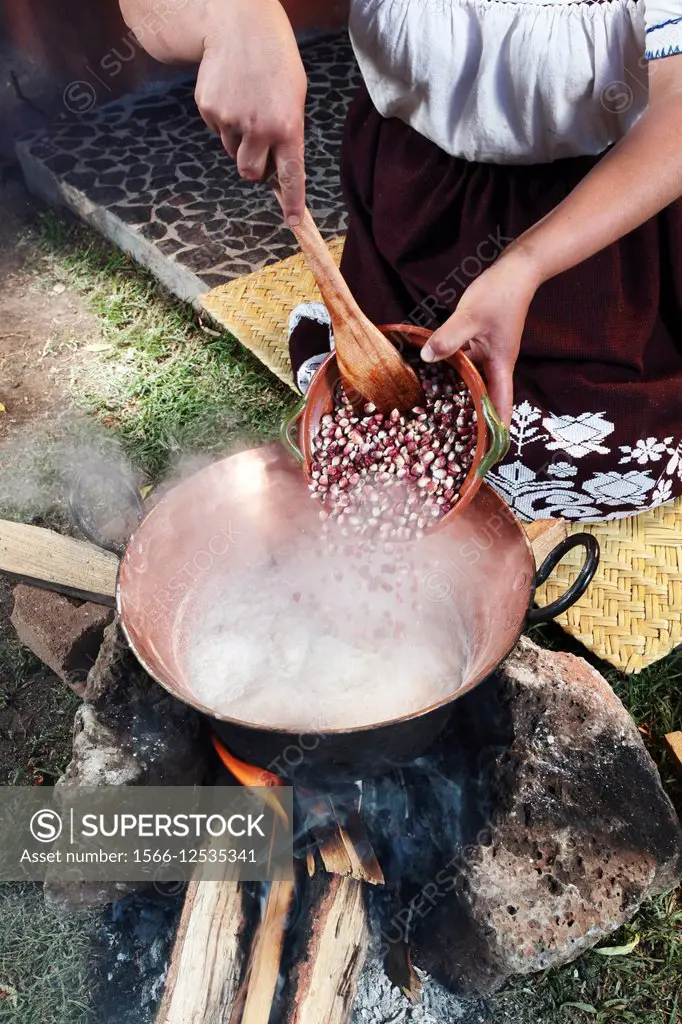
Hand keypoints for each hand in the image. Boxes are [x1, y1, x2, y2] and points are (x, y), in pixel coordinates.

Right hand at [194, 0, 307, 223]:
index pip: (290, 176)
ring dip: (239, 137)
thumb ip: (287, 133)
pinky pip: (216, 129)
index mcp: (288, 127)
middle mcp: (259, 129)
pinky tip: (231, 92)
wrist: (240, 25)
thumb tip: (276, 167)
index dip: (292, 202)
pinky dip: (223, 118)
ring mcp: (231, 120)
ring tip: (246, 103)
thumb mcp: (294, 97)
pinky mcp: (209, 109)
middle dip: (253, 167)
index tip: (294, 222)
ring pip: (232, 150)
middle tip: (258, 144)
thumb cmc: (275, 61)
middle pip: (250, 173)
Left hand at [420, 250, 540, 424]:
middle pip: (486, 399)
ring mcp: (490, 354)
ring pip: (474, 382)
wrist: (518, 269)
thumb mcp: (471, 316)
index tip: (488, 454)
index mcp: (501, 365)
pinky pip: (467, 366)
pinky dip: (455, 375)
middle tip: (454, 441)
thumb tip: (427, 357)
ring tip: (439, 416)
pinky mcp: (482, 343)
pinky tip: (435, 378)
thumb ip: (449, 338)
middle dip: (474, 419)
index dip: (495, 430)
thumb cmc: (500, 293)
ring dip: (462, 397)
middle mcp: (497, 364)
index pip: (500, 405)